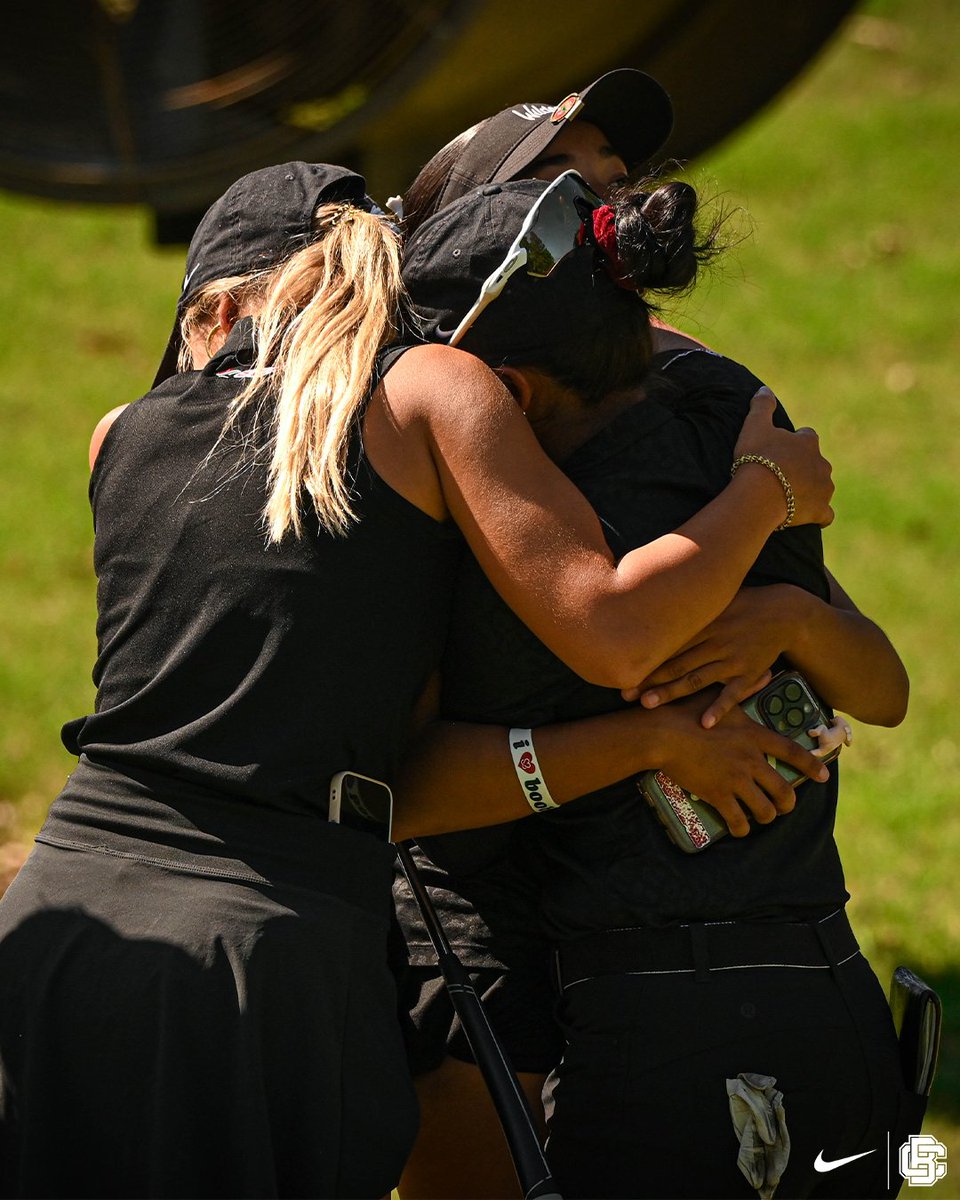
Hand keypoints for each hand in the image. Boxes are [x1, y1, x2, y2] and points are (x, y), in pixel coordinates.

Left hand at [622, 586, 798, 726]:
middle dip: (648, 678)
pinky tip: (704, 723)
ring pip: (696, 678)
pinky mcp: (749, 673)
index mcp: (702, 623)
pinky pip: (732, 693)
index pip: (667, 643)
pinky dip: (719, 708)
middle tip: (623, 693)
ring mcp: (731, 658)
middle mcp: (713, 641)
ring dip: (672, 692)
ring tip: (648, 705)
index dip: (644, 657)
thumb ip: (689, 606)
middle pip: (675, 663)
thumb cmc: (745, 604)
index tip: (620, 668)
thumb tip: (656, 597)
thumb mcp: (717, 599)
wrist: (785, 612)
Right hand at [653, 696, 829, 837]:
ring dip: (766, 816)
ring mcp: (735, 779)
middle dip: (787, 804)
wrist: (661, 734)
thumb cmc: (687, 711)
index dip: (811, 766)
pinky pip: (738, 821)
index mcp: (754, 736)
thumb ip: (746, 689)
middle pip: (783, 790)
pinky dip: (741, 828)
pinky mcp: (718, 795)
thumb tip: (766, 674)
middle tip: (783, 807)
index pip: (792, 752)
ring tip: (761, 816)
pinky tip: (739, 827)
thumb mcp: (720, 697)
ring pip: (764, 810)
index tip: (824, 776)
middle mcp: (750, 760)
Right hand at [734, 389, 833, 527]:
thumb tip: (764, 389)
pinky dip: (819, 515)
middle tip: (782, 475)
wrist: (760, 494)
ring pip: (823, 486)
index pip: (806, 437)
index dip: (794, 443)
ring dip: (811, 489)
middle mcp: (822, 463)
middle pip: (816, 462)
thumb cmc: (756, 458)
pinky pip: (826, 514)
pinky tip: (809, 517)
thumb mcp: (754, 426)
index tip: (779, 451)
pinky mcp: (821, 510)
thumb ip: (761, 406)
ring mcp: (824, 488)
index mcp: (808, 442)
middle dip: (804, 467)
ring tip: (791, 496)